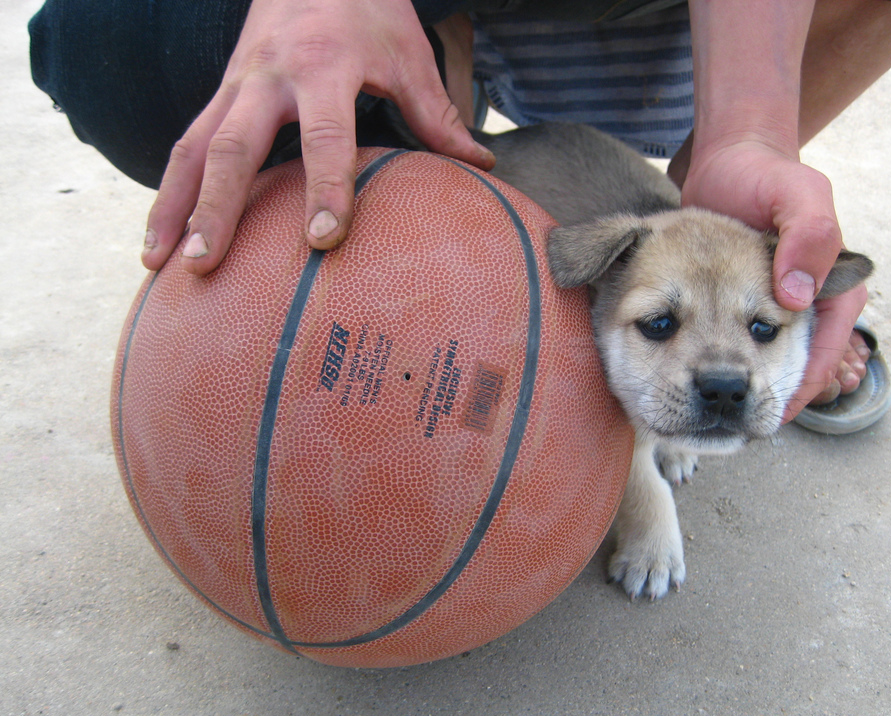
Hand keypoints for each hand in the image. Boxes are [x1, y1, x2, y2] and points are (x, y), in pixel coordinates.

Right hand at [140, 0, 494, 274]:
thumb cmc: (366, 12)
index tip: (322, 239)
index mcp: (324, 66)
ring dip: (175, 207)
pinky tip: (160, 236)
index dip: (325, 188)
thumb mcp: (406, 54)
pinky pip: (184, 143)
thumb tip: (482, 165)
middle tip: (206, 263)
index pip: (325, 136)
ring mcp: (235, 84)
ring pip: (192, 147)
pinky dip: (169, 190)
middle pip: (234, 147)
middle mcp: (269, 77)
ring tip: (162, 265)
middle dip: (218, 207)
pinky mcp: (219, 93)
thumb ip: (436, 113)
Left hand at [671, 137, 865, 420]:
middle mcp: (800, 311)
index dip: (791, 394)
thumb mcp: (799, 195)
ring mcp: (767, 314)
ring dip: (732, 396)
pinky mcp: (735, 311)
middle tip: (720, 434)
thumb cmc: (768, 177)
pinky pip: (729, 354)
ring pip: (757, 372)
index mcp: (828, 295)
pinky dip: (714, 373)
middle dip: (754, 406)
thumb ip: (809, 235)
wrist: (731, 162)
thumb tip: (796, 296)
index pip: (819, 361)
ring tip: (697, 421)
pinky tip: (685, 389)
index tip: (760, 420)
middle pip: (785, 376)